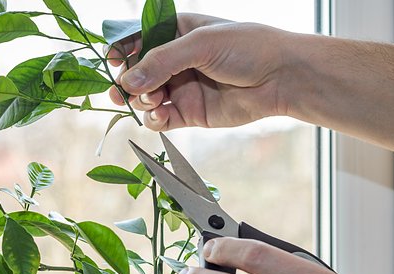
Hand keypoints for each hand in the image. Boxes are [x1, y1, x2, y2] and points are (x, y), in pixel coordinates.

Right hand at [106, 14, 292, 131]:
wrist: (281, 78)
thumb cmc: (247, 48)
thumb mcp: (200, 44)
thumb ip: (161, 62)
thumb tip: (127, 82)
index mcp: (178, 32)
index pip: (139, 39)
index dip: (122, 50)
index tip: (112, 60)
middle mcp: (176, 60)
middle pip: (137, 73)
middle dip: (127, 82)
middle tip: (121, 91)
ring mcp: (181, 87)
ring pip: (145, 98)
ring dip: (141, 101)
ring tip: (154, 100)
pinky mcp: (189, 113)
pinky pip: (160, 119)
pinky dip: (154, 119)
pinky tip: (161, 115)